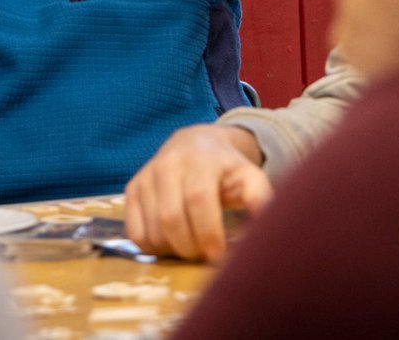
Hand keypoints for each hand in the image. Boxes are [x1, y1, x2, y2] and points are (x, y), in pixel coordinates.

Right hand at [124, 124, 271, 262]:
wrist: (195, 144)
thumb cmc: (226, 168)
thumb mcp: (249, 176)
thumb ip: (260, 197)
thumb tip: (267, 223)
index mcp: (200, 160)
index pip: (197, 199)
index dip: (207, 232)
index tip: (218, 255)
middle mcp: (167, 164)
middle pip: (171, 218)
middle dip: (190, 247)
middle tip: (205, 254)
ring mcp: (145, 176)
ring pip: (153, 230)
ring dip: (173, 249)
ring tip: (191, 245)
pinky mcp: (131, 189)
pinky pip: (135, 233)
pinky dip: (154, 247)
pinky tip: (171, 241)